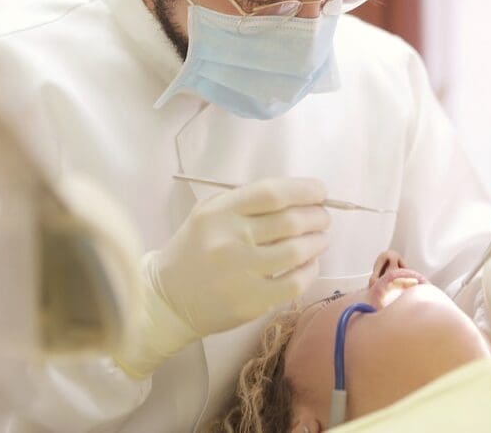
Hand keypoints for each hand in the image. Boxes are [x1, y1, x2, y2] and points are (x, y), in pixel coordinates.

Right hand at [113, 177, 329, 377]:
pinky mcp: (252, 302)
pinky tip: (310, 263)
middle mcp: (231, 239)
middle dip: (317, 216)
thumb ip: (244, 202)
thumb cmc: (192, 249)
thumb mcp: (206, 214)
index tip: (320, 191)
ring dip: (318, 241)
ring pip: (297, 251)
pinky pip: (295, 283)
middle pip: (290, 221)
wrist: (167, 298)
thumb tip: (296, 197)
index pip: (272, 193)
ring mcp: (242, 273)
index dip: (304, 190)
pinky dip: (310, 270)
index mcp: (219, 213)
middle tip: (323, 217)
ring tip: (321, 238)